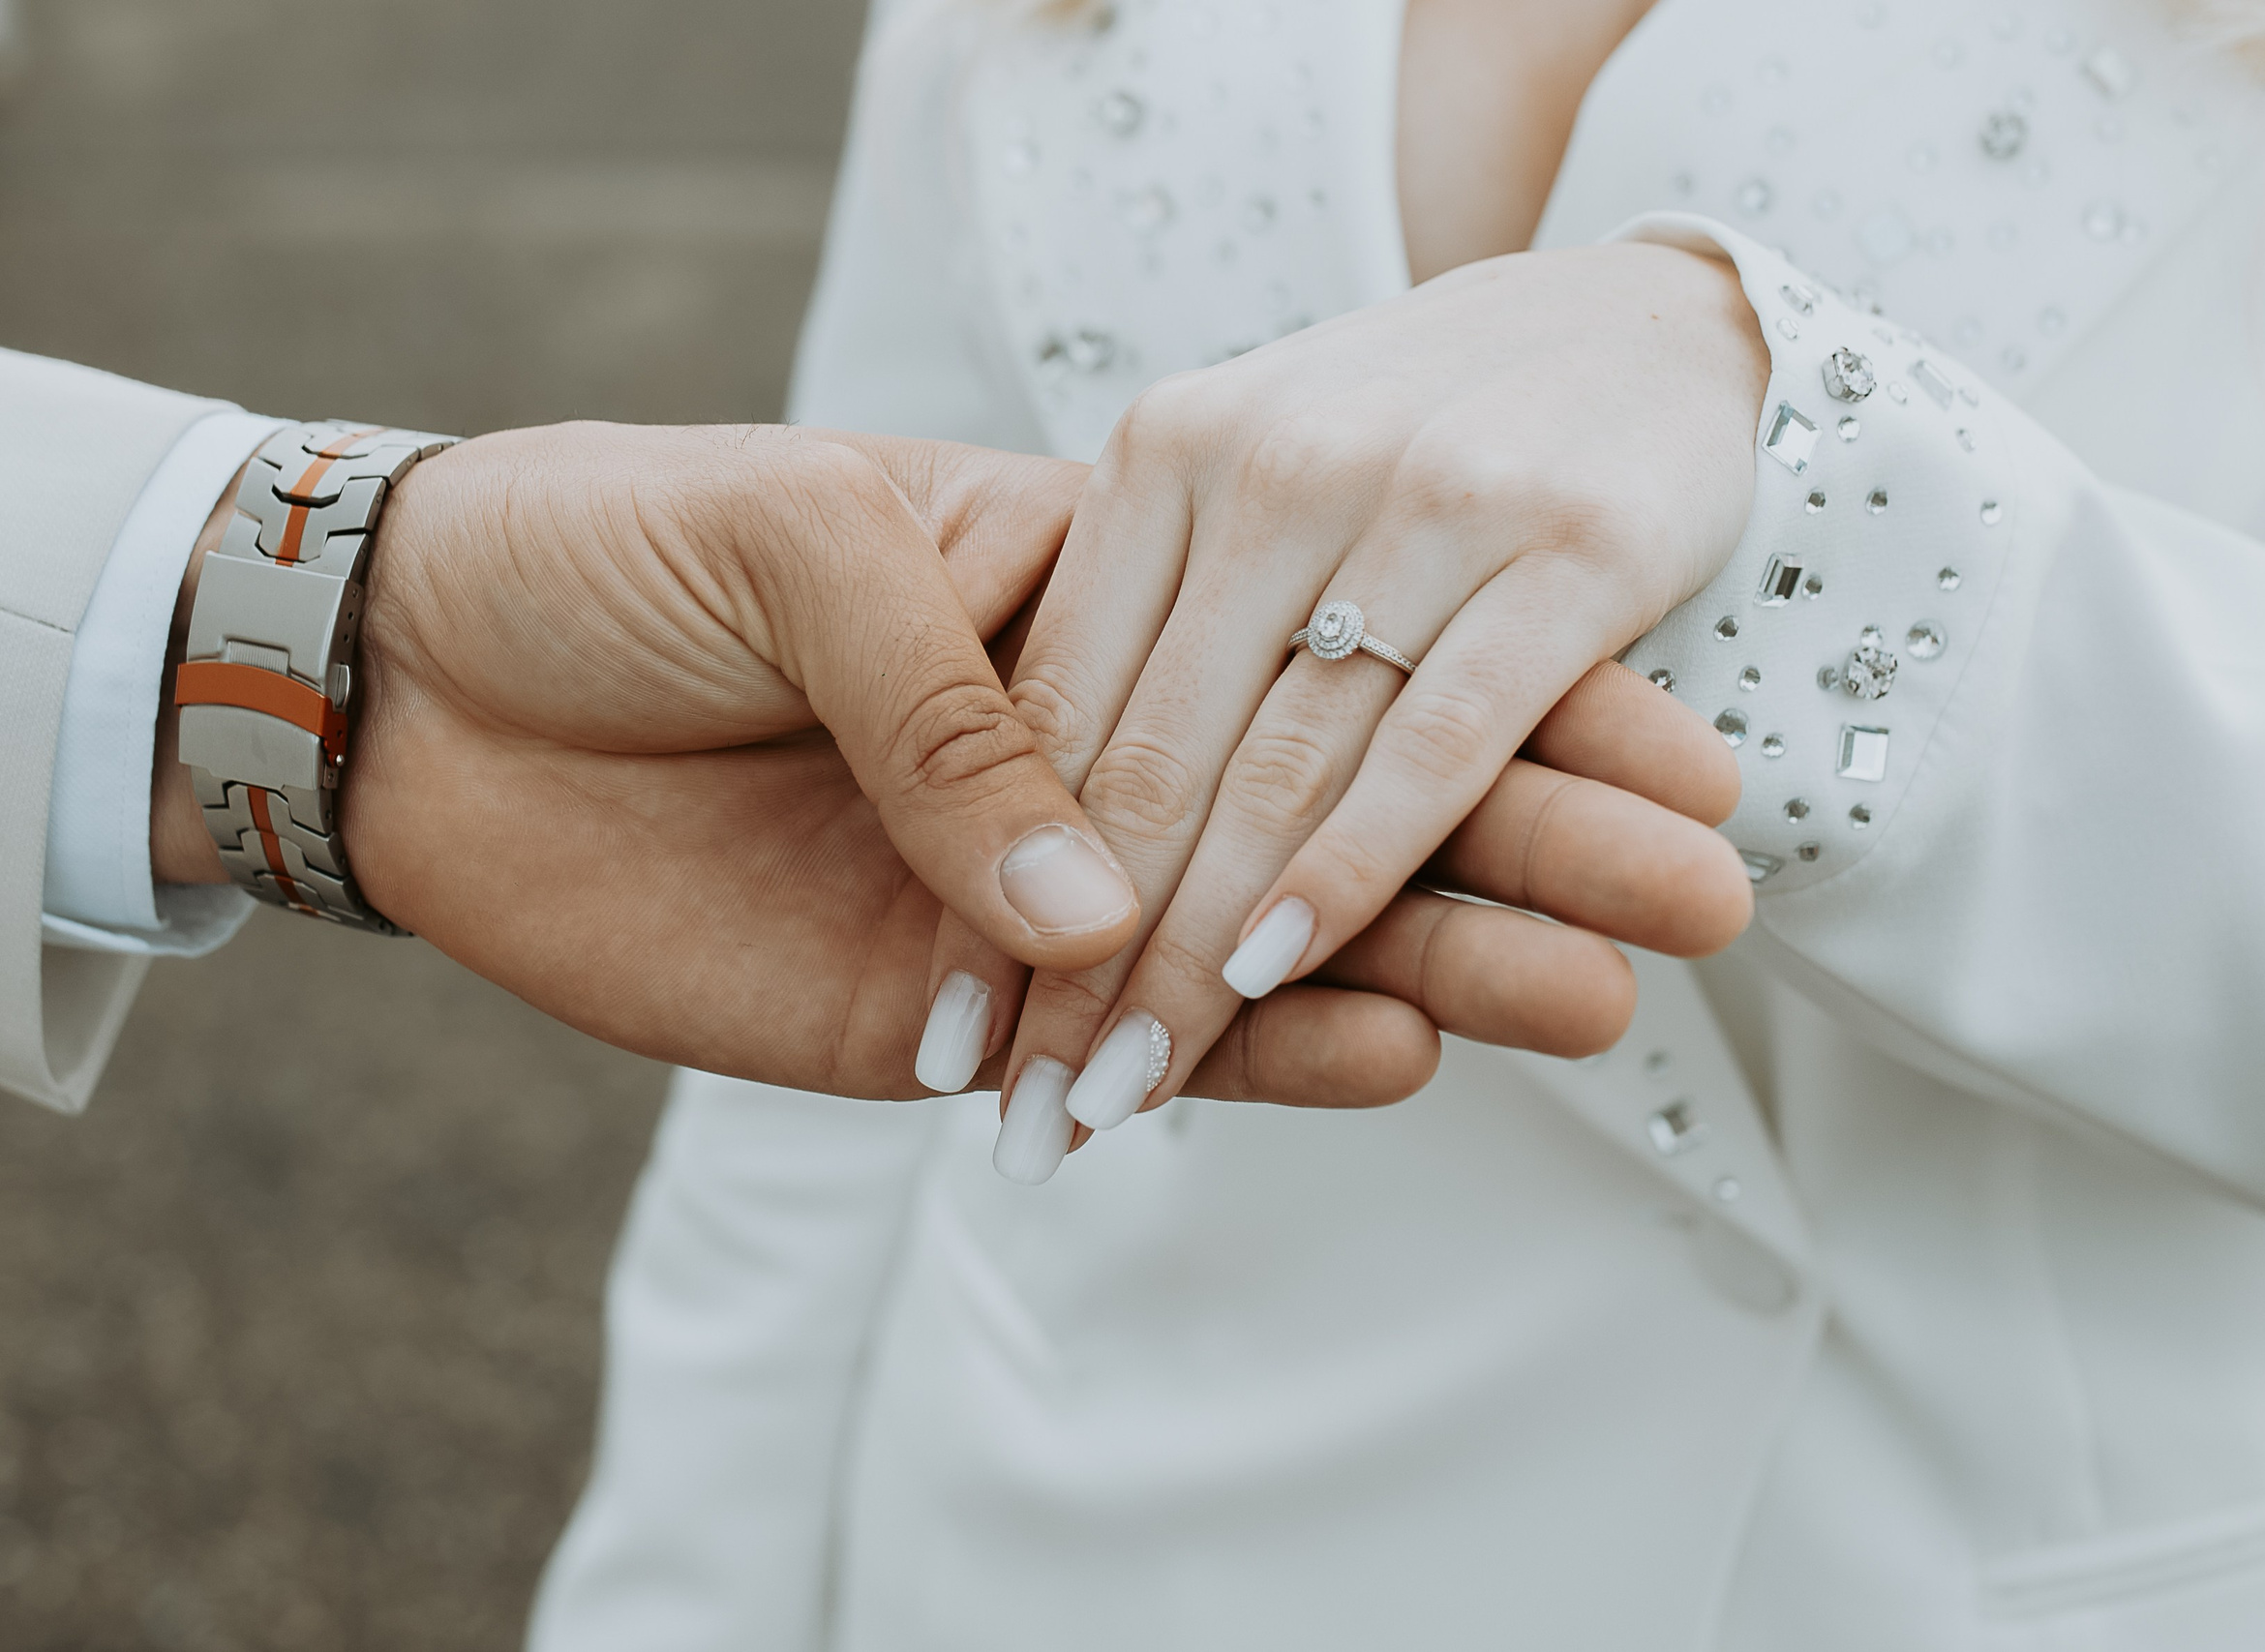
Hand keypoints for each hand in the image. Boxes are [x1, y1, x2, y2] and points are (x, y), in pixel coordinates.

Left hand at [149, 424, 1719, 1109]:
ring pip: (1262, 938)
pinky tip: (1396, 1056)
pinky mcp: (930, 1008)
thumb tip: (1100, 900)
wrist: (410, 671)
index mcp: (1076, 586)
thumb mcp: (793, 552)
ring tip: (1598, 1000)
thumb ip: (953, 707)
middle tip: (1699, 901)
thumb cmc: (604, 548)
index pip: (1320, 649)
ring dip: (1437, 967)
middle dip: (1529, 849)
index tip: (1668, 749)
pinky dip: (1247, 1061)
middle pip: (1341, 801)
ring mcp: (1020, 886)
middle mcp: (1082, 742)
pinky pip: (1117, 1042)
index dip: (1496, 699)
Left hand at [933, 240, 1765, 1130]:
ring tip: (1119, 1092)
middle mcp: (1270, 472)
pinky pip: (1434, 741)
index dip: (999, 879)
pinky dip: (1351, 867)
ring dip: (1197, 961)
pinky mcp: (1567, 547)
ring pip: (1277, 773)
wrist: (1657, 311)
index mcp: (1168, 453)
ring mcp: (1419, 504)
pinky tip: (1281, 973)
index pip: (1063, 703)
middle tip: (1031, 1116)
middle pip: (1156, 762)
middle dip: (1084, 962)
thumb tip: (1049, 864)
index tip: (959, 1033)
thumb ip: (1134, 624)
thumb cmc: (1407, 421)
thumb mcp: (1241, 480)